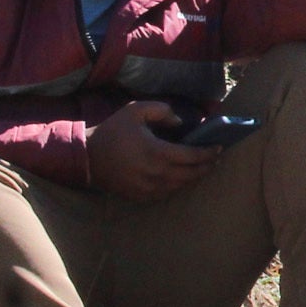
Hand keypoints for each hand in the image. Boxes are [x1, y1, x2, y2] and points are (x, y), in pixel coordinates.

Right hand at [88, 100, 219, 202]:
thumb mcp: (135, 110)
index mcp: (157, 152)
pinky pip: (166, 193)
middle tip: (215, 159)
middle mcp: (156, 173)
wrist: (86, 157)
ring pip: (180, 185)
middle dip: (206, 166)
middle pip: (191, 174)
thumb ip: (162, 110)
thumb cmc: (113, 132)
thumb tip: (180, 122)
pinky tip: (181, 178)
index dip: (209, 153)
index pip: (193, 156)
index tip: (219, 147)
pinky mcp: (140, 196)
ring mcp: (148, 187)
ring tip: (202, 168)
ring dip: (194, 177)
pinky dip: (177, 185)